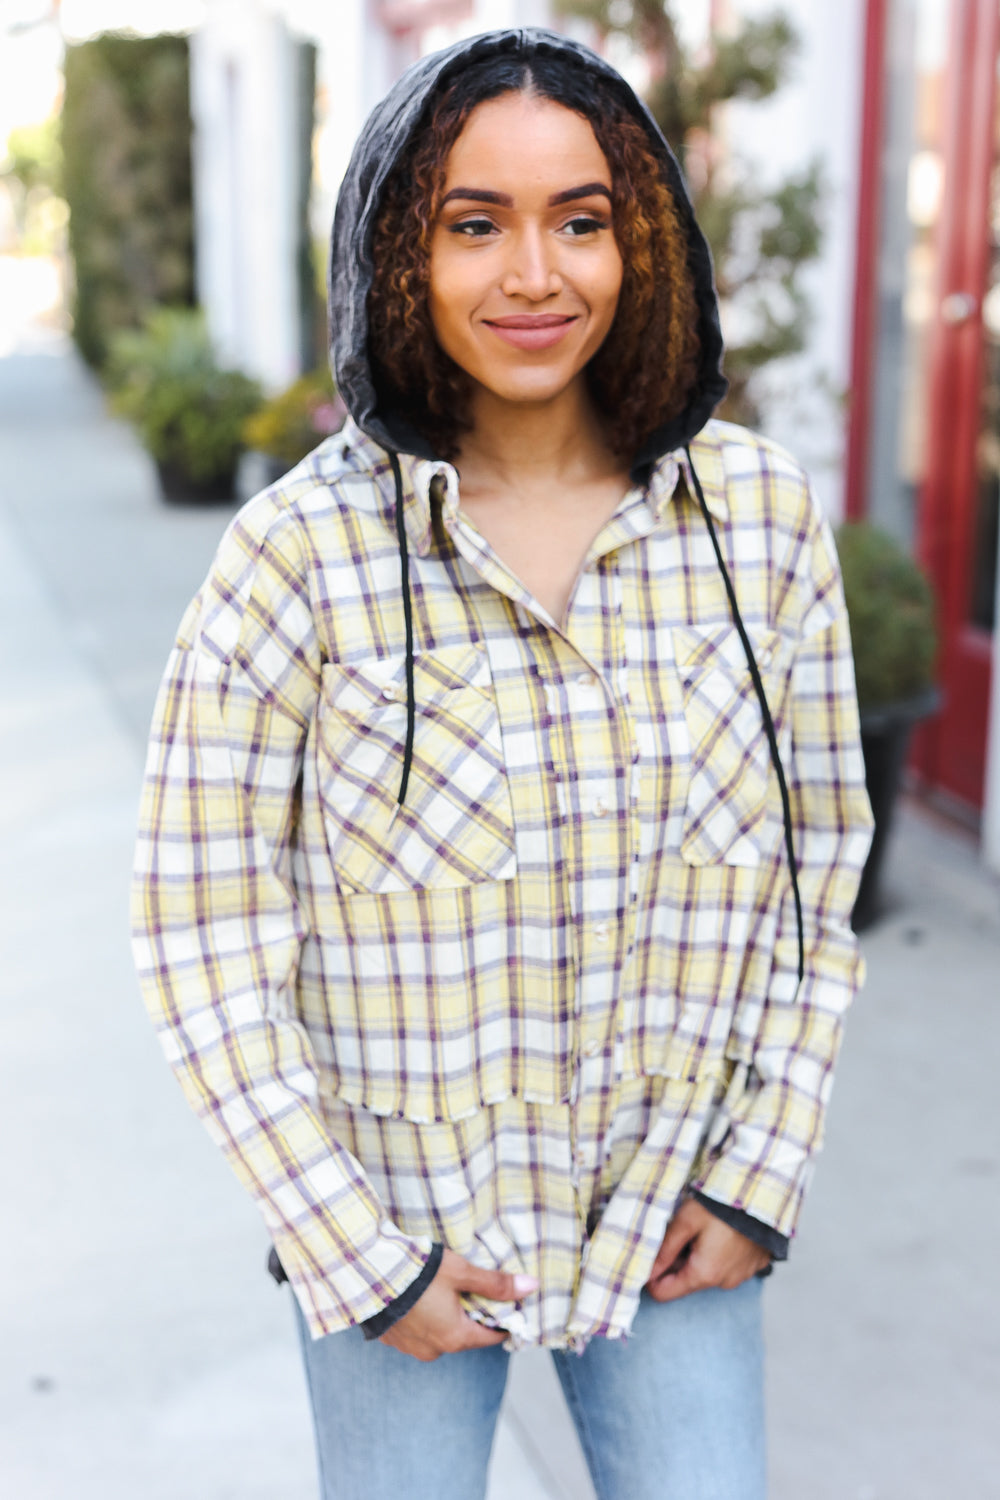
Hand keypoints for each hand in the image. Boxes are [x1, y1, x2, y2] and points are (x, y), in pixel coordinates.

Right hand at [379, 1249, 538, 1361]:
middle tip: (472, 1290)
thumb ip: (496, 1283)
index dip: (501, 1320)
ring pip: (439, 1336)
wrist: (369, 1273)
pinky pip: (417, 1333)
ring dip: (445, 1319)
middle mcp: (434, 1350)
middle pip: (465, 1336)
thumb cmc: (419, 1273)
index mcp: (455, 1338)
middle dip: (471, 1317)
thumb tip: (531, 1287)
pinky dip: (422, 1319)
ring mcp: (410, 1348)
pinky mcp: (392, 1340)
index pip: (490, 1337)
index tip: (504, 1304)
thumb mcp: (462, 1272)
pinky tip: (419, 1298)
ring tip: (442, 1291)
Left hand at [645, 1197, 769, 1302]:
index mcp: (704, 1274)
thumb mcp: (685, 1221)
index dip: (650, 1276)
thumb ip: (664, 1250)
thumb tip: (645, 1271)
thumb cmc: (722, 1205)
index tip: (649, 1254)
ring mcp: (741, 1275)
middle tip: (678, 1231)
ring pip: (707, 1272)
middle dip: (675, 1260)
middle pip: (685, 1280)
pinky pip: (728, 1266)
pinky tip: (721, 1232)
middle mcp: (724, 1282)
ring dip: (698, 1255)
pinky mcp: (754, 1265)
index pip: (664, 1293)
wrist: (765, 1195)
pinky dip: (719, 1253)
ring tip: (702, 1227)